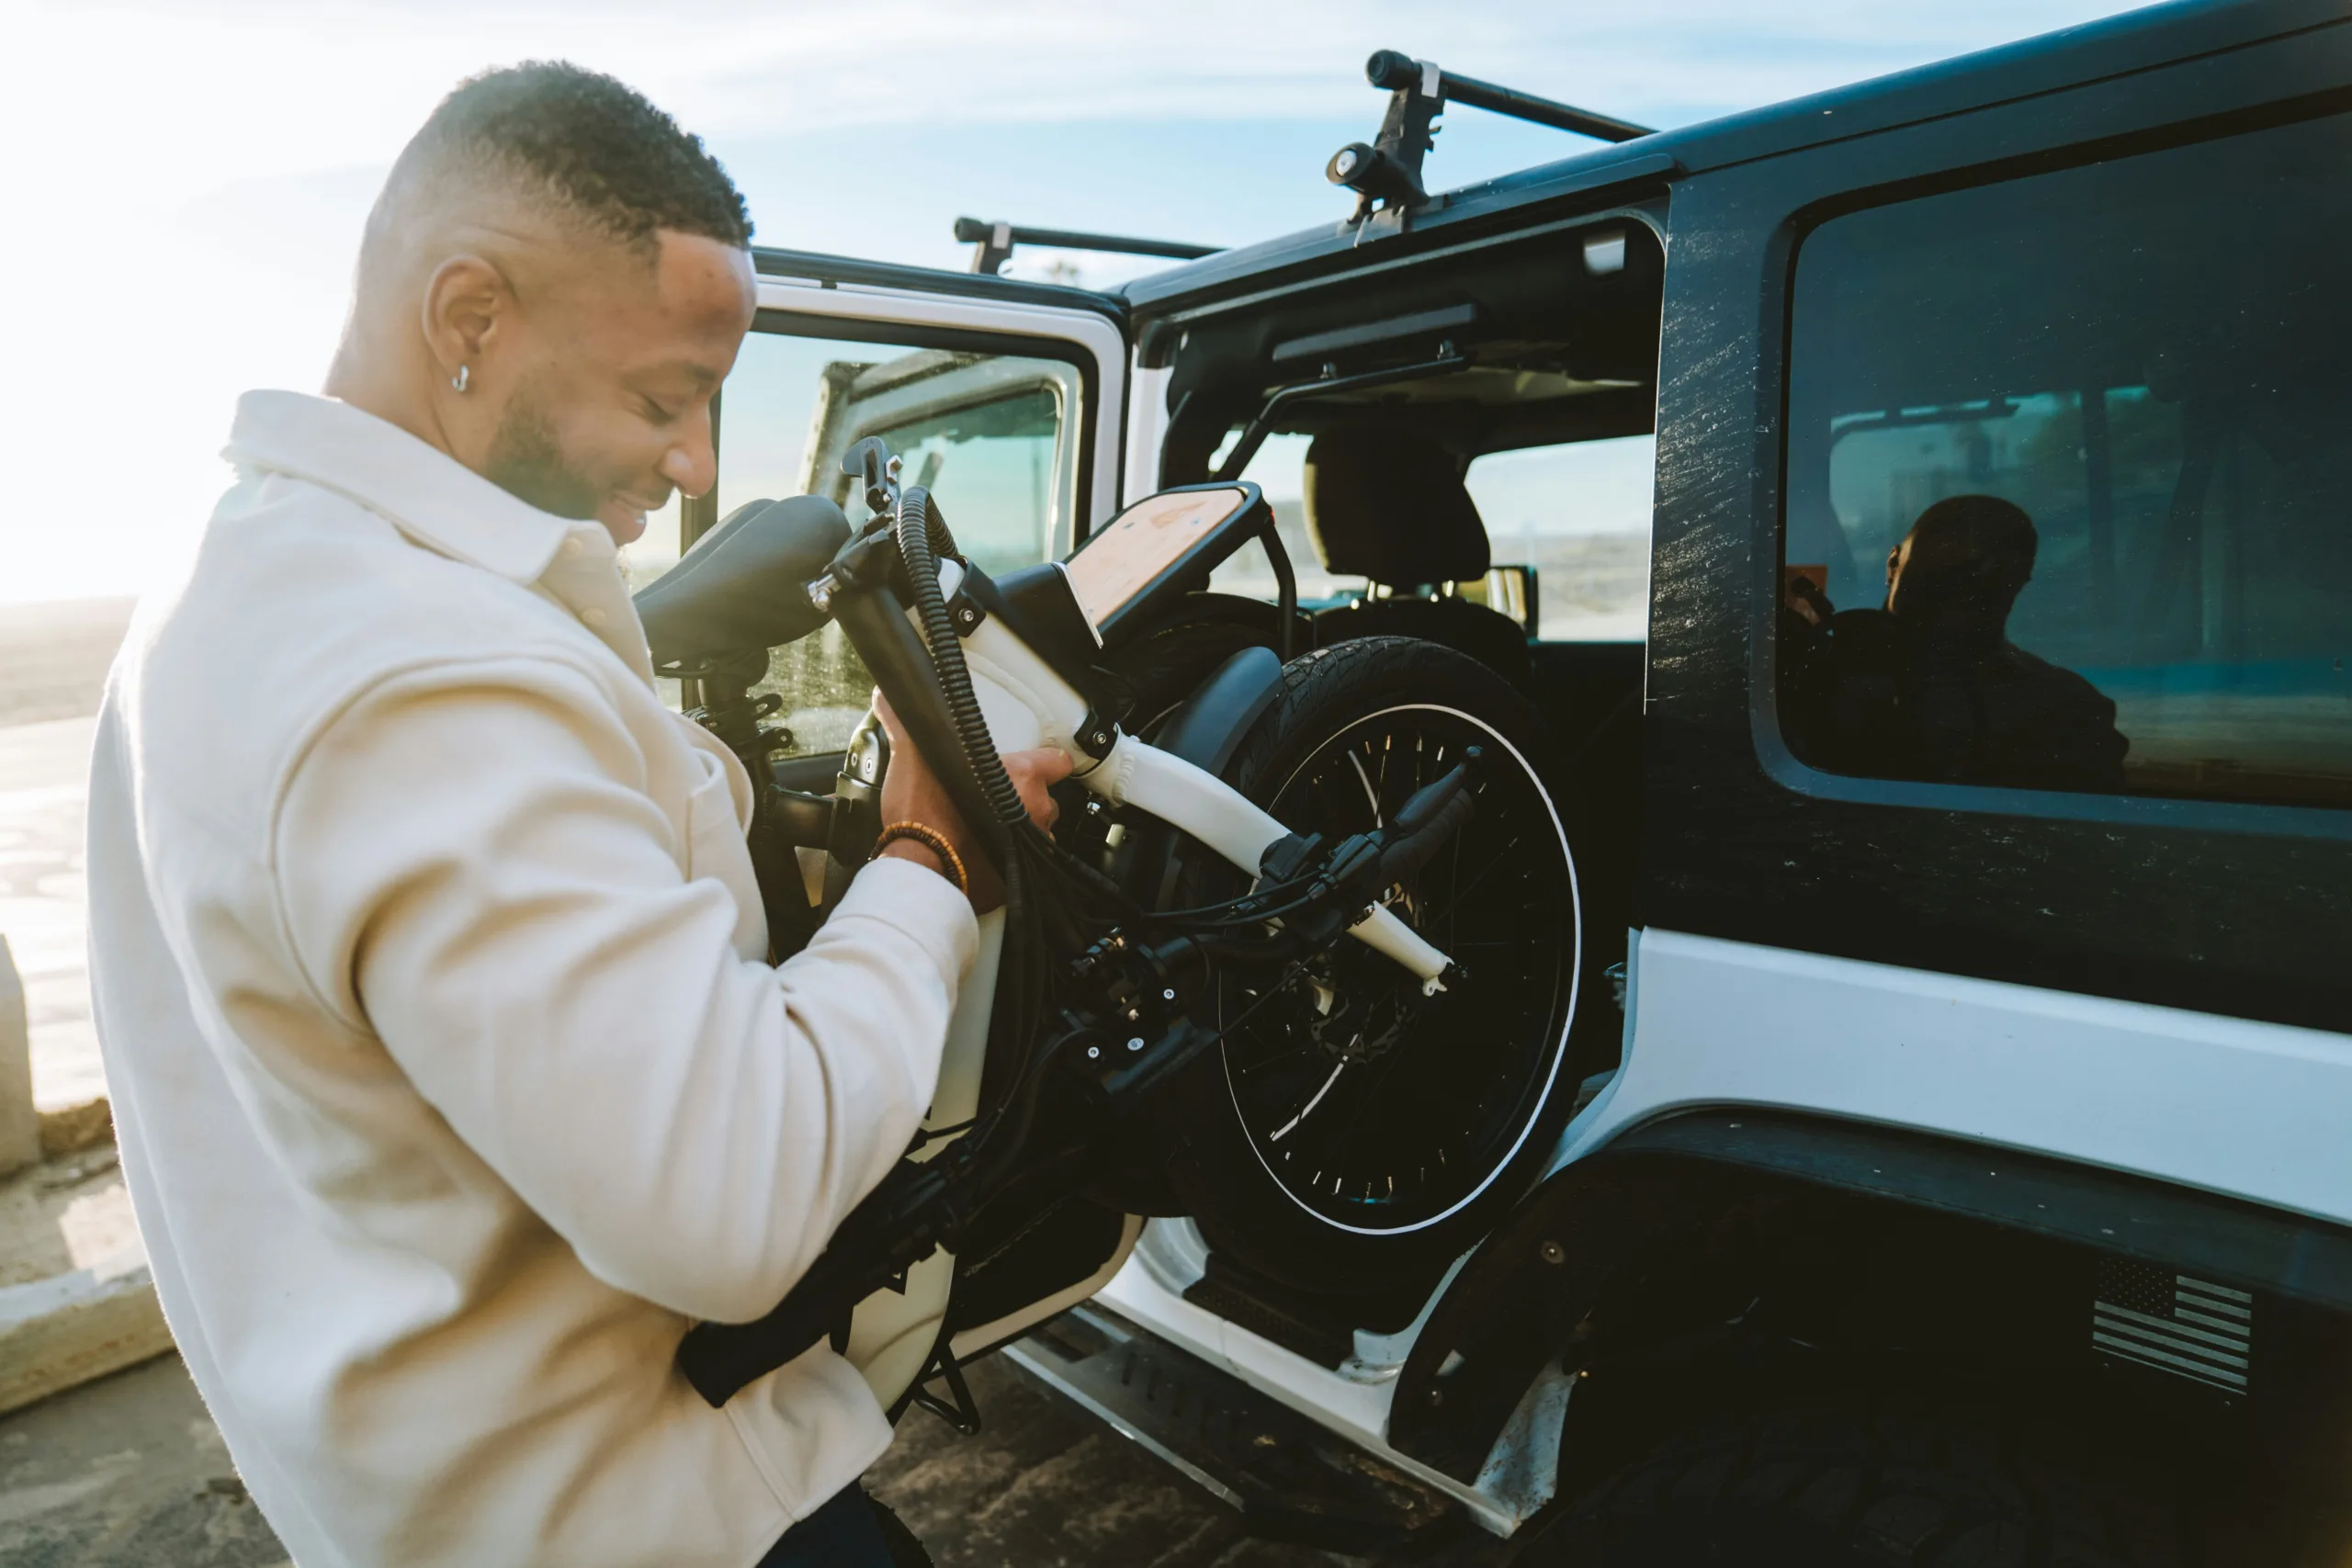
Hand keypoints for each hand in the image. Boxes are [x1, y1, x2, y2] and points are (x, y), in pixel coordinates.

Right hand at [873, 694, 1072, 912]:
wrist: (919, 869)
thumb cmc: (924, 815)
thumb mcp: (912, 757)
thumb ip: (907, 724)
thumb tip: (890, 698)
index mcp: (1022, 778)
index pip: (1058, 761)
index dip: (1048, 760)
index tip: (1041, 762)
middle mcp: (1035, 812)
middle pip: (1045, 798)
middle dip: (1025, 797)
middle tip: (995, 796)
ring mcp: (1030, 847)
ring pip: (1037, 832)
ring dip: (1018, 829)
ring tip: (988, 826)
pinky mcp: (1018, 876)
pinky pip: (1021, 863)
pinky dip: (1007, 858)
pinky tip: (984, 853)